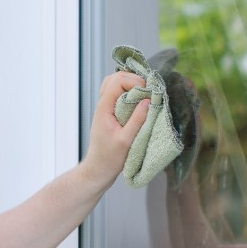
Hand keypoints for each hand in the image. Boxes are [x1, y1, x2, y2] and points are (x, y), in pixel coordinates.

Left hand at [81, 71, 148, 188]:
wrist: (98, 169)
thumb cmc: (110, 158)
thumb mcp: (126, 141)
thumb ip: (137, 120)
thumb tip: (149, 100)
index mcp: (104, 109)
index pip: (117, 81)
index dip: (134, 81)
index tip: (148, 92)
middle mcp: (102, 105)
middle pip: (114, 78)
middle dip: (133, 79)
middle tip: (148, 90)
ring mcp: (105, 109)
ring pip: (114, 85)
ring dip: (130, 84)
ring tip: (145, 94)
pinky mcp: (110, 114)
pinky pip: (118, 95)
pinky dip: (129, 93)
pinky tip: (140, 102)